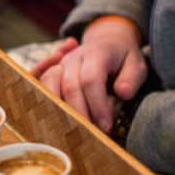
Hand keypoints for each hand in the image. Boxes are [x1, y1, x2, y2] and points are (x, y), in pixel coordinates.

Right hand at [34, 18, 147, 132]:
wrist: (108, 41)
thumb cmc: (122, 58)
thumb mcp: (136, 64)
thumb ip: (131, 78)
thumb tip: (123, 93)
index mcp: (96, 53)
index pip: (92, 80)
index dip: (97, 105)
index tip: (105, 126)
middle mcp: (74, 57)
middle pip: (70, 86)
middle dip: (79, 113)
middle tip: (89, 134)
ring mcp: (61, 63)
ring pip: (50, 84)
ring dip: (58, 109)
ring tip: (69, 128)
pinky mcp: (52, 69)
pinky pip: (38, 80)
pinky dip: (39, 94)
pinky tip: (51, 112)